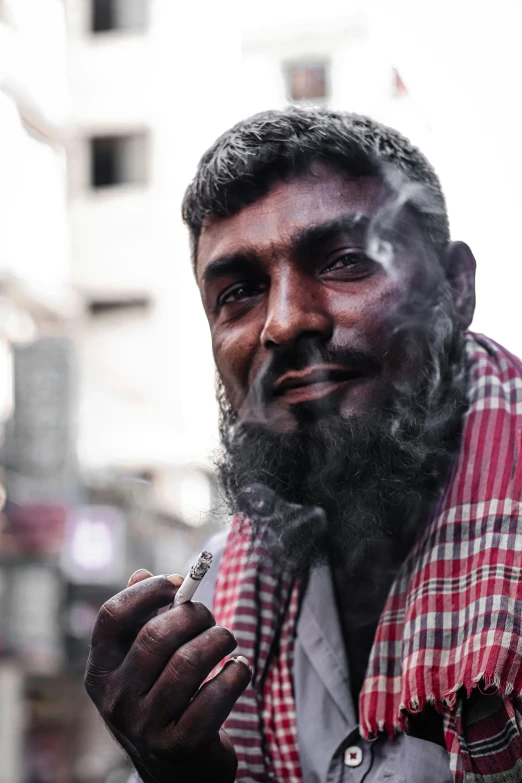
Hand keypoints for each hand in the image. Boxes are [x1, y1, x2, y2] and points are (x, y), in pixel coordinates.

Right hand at [85, 569, 250, 782]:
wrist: (177, 775)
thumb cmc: (162, 702)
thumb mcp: (139, 666)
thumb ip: (140, 620)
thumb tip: (140, 574)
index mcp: (101, 672)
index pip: (113, 616)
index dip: (148, 591)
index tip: (178, 583)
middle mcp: (116, 700)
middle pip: (157, 635)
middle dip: (194, 615)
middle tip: (210, 618)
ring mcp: (145, 726)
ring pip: (190, 661)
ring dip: (219, 640)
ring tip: (227, 641)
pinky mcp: (180, 745)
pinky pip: (216, 694)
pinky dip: (237, 672)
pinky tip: (239, 669)